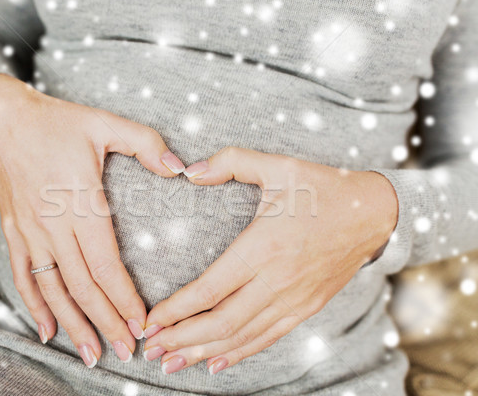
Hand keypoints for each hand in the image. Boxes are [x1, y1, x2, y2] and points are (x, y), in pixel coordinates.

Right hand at [0, 74, 184, 366]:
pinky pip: (23, 278)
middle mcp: (54, 226)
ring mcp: (31, 233)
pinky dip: (35, 307)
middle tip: (127, 351)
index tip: (142, 322)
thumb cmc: (57, 122)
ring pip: (53, 290)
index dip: (124, 298)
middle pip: (83, 287)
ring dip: (73, 325)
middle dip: (107, 323)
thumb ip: (145, 143)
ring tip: (92, 354)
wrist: (2, 119)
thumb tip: (179, 169)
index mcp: (81, 203)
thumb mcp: (105, 123)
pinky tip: (47, 330)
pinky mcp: (15, 233)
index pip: (106, 264)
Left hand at [143, 147, 397, 373]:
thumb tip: (190, 170)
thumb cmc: (324, 188)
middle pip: (220, 323)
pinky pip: (268, 338)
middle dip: (180, 340)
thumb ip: (231, 162)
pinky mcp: (306, 308)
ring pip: (241, 337)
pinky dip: (239, 353)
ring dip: (203, 352)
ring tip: (171, 363)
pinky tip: (216, 362)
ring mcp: (294, 299)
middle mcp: (277, 280)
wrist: (375, 214)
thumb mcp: (278, 165)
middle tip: (150, 350)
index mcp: (265, 246)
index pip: (210, 289)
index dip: (176, 310)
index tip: (150, 321)